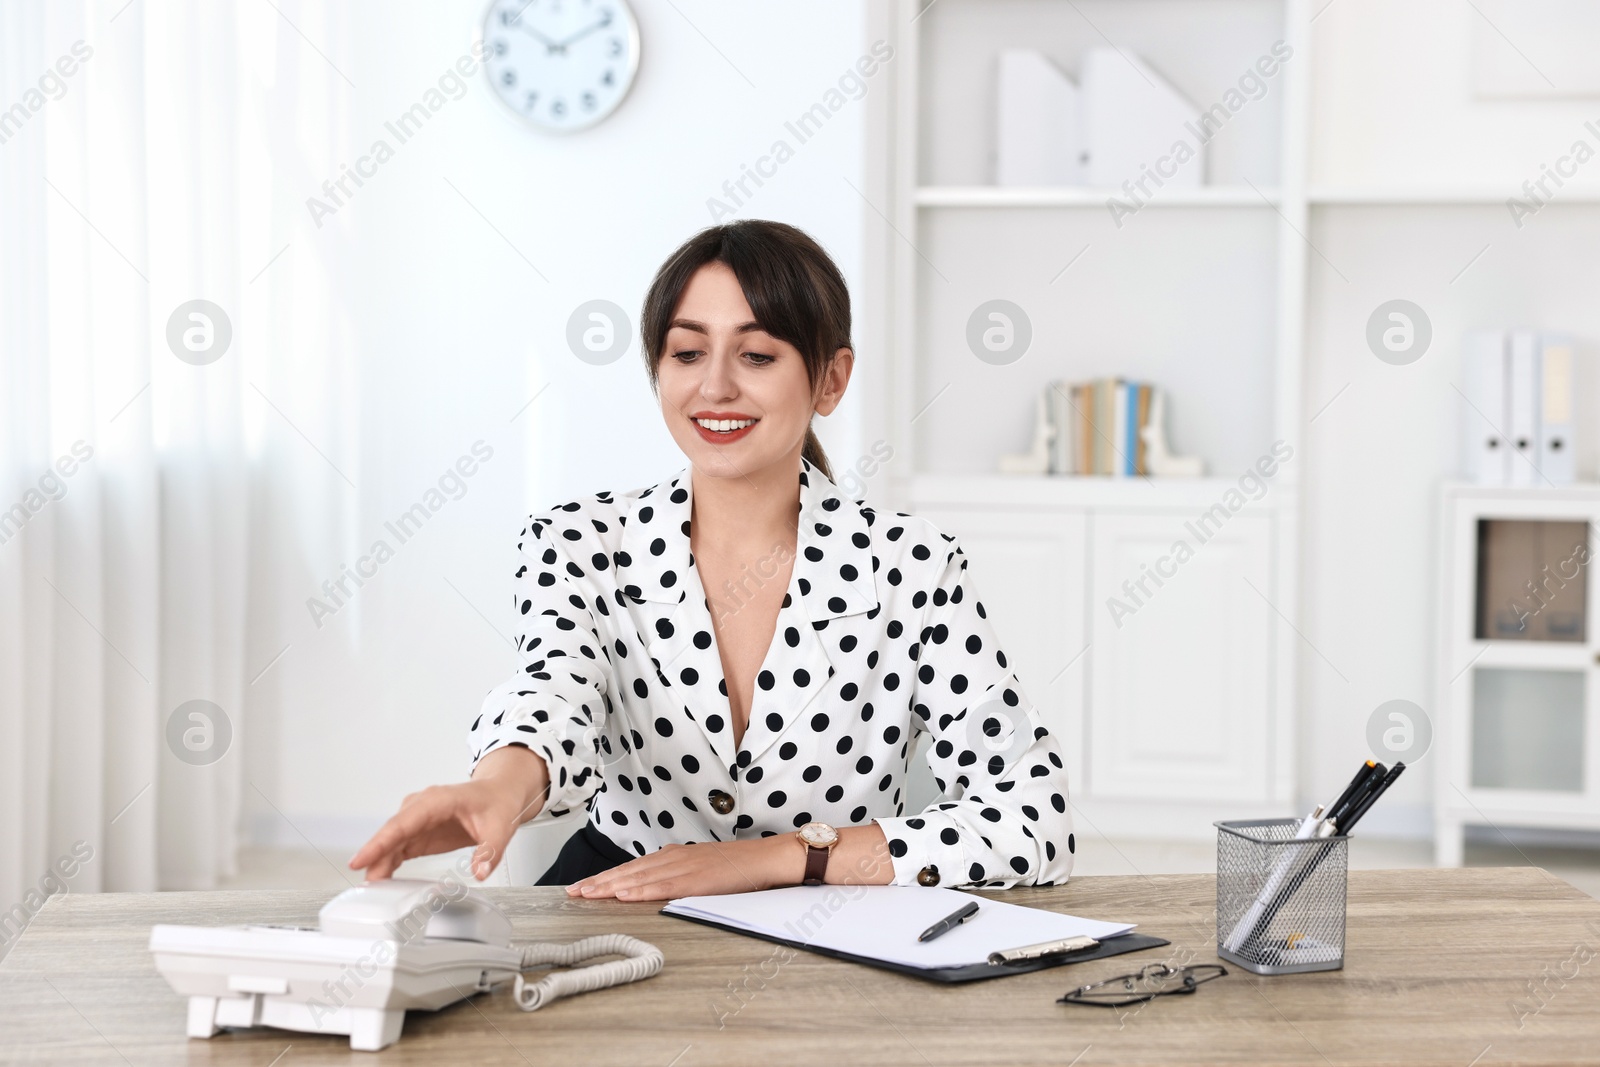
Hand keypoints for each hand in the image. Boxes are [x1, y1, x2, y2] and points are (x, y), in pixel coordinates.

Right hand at [350, 746, 548, 881]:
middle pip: (391, 834)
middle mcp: (422, 807)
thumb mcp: (500, 827)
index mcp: (437, 800)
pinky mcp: (420, 833)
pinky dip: (388, 864)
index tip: (360, 860)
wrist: (499, 794)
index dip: (379, 842)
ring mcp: (418, 820)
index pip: (402, 823)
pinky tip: (382, 880)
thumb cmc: (497, 802)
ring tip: (372, 889)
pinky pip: (398, 849)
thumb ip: (490, 850)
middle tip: (366, 886)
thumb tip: (481, 872)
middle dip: (375, 858)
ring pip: (391, 843)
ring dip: (380, 864)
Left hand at [567, 835, 802, 900]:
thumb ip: (679, 876)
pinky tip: (622, 894)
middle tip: (572, 892)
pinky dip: (639, 889)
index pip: (633, 867)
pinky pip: (661, 886)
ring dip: (610, 886)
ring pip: (638, 876)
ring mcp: (683, 867)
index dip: (606, 877)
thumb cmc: (740, 867)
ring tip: (586, 893)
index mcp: (674, 856)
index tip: (584, 885)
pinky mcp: (695, 879)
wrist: (767, 858)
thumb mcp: (702, 869)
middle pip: (628, 871)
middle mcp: (674, 857)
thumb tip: (658, 888)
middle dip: (598, 881)